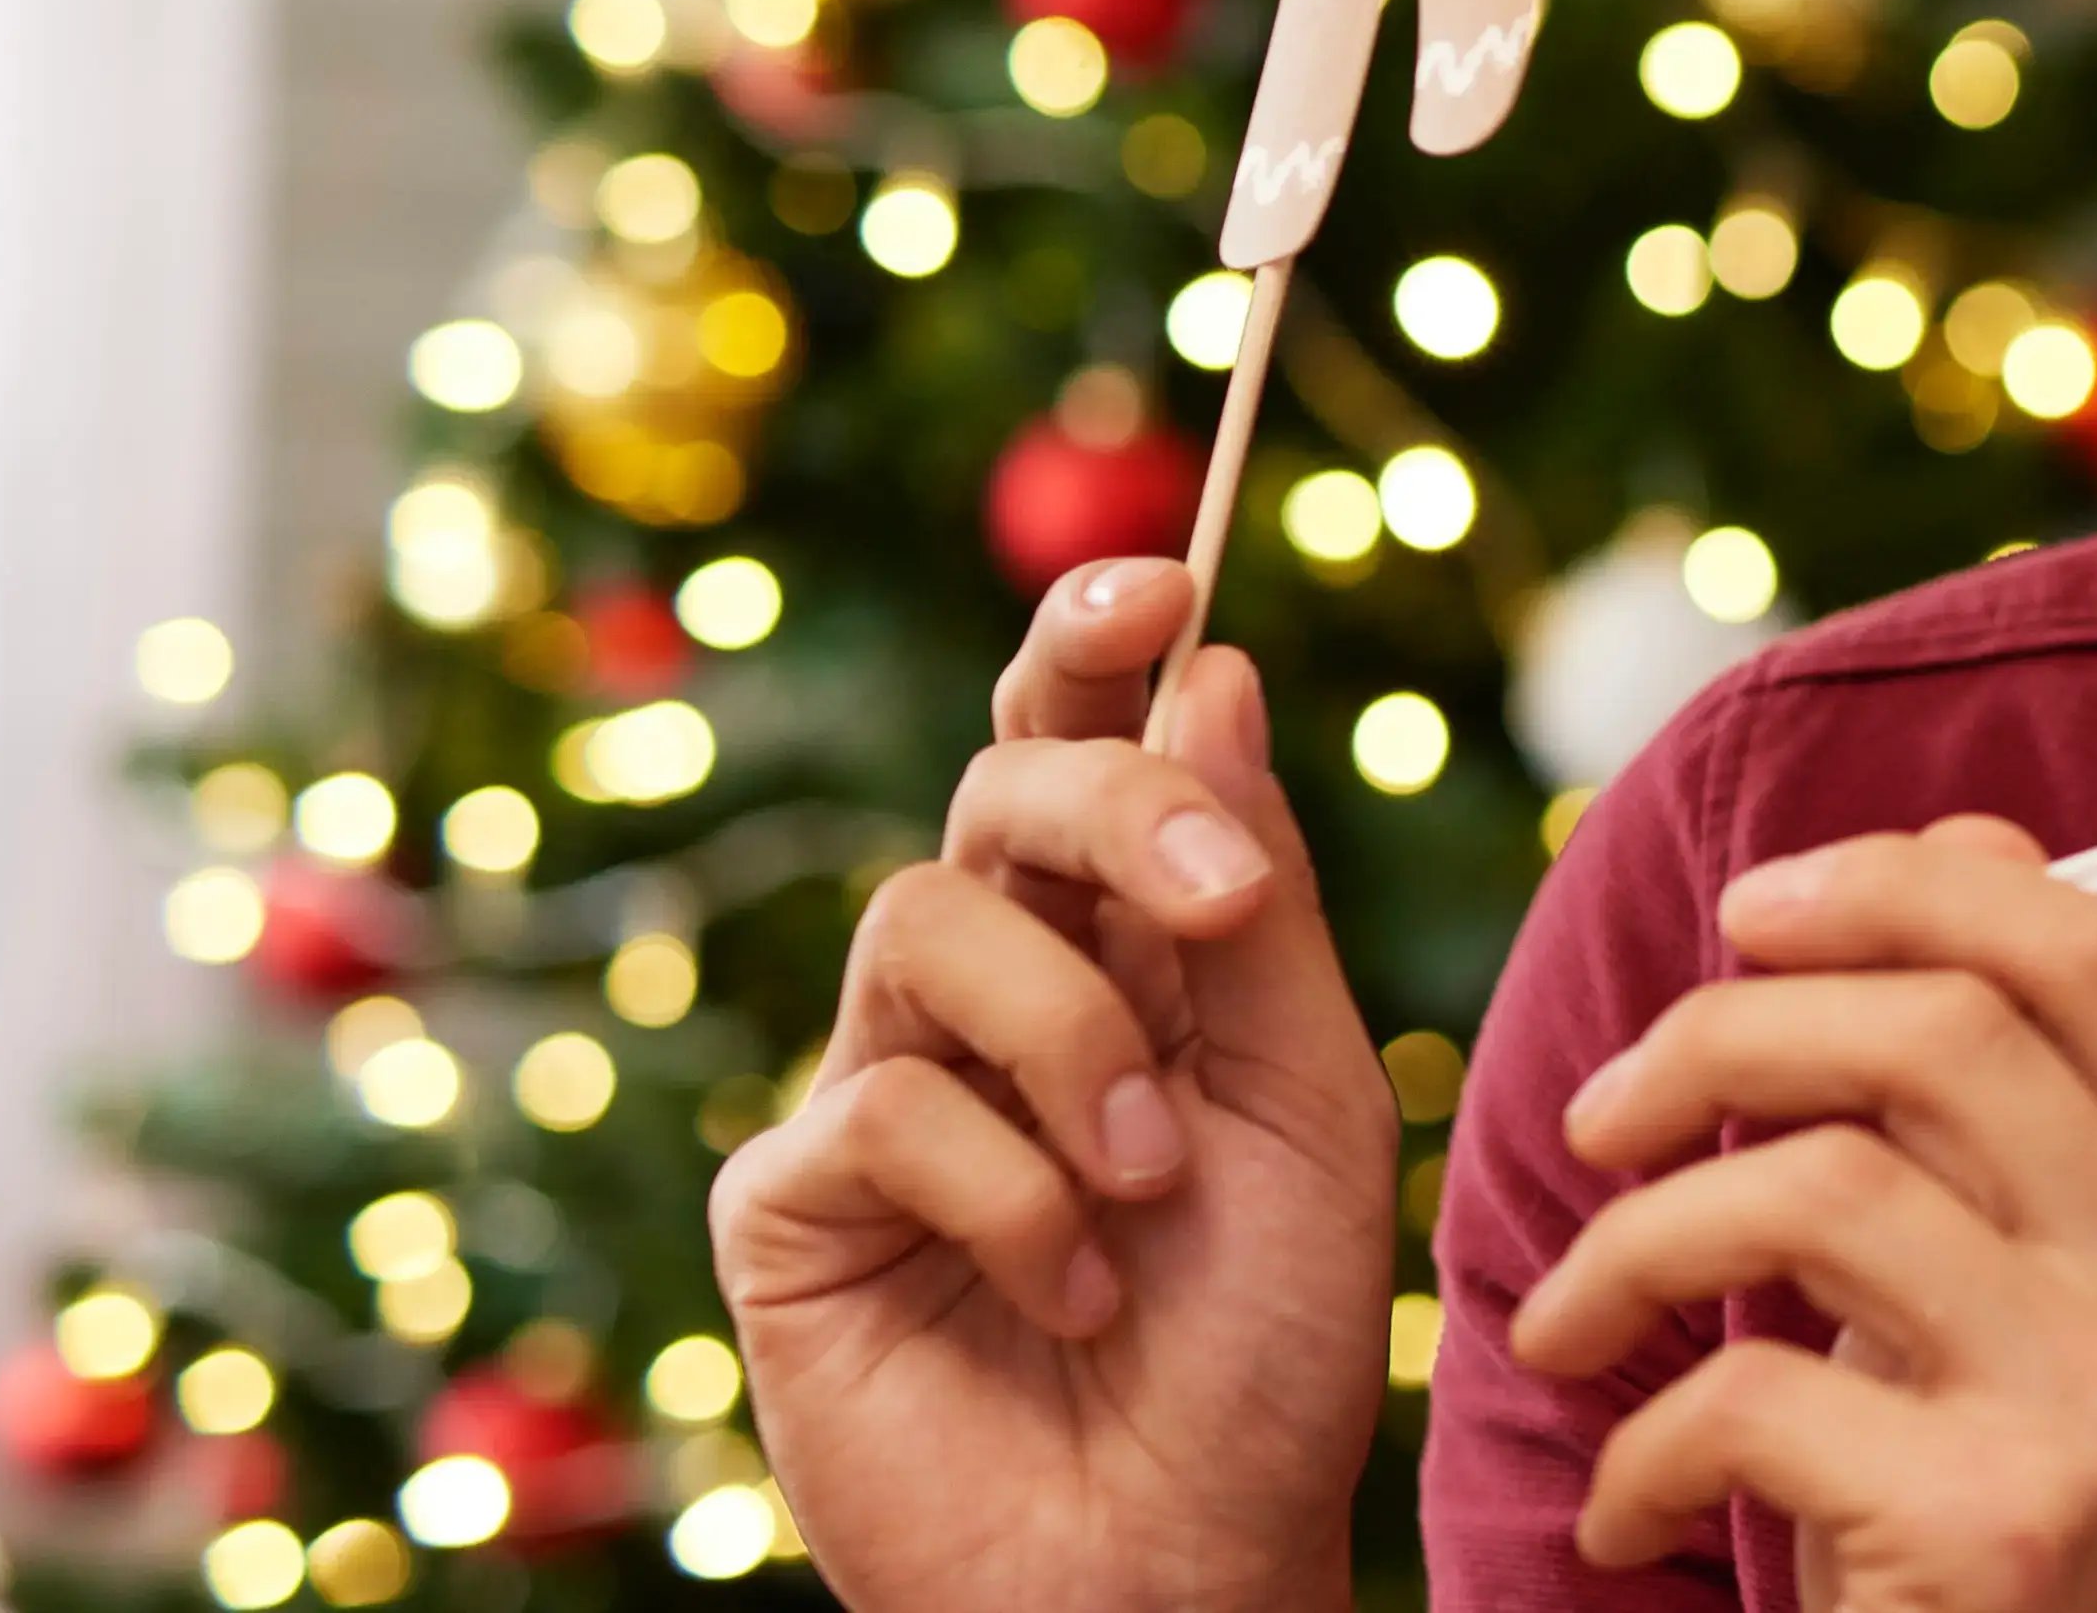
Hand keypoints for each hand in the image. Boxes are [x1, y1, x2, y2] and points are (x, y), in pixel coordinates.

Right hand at [717, 561, 1401, 1612]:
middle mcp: (988, 999)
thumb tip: (1213, 668)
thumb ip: (1257, 897)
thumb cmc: (1264, 1347)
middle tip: (1218, 920)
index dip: (1091, 644)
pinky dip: (1013, 1197)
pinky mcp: (787, 1208)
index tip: (1161, 582)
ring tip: (1152, 1189)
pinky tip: (1073, 1292)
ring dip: (1079, 1050)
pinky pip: (883, 1109)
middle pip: (1002, 794)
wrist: (1183, 1554)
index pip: (1077, 750)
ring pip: (929, 927)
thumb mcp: (1310, 1098)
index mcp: (1121, 953)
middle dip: (1117, 818)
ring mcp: (876, 1093)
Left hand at [1516, 820, 2096, 1612]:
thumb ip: (2012, 1118)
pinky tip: (1625, 1498)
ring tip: (1573, 1320)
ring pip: (1820, 1181)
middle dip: (1722, 1031)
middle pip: (1945, 1028)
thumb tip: (1944, 844)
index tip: (1752, 910)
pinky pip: (1745, 1393)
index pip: (2096, 947)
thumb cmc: (2000, 1544)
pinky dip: (1634, 1438)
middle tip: (1603, 1116)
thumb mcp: (2053, 1318)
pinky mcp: (1998, 1531)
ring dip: (1637, 1236)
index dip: (1907, 883)